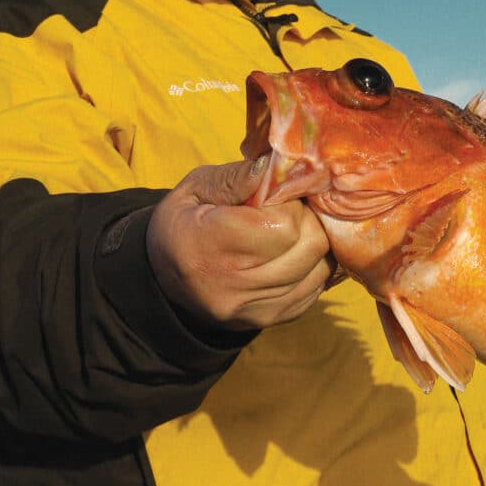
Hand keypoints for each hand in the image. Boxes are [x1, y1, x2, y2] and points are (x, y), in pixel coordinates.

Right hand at [146, 158, 334, 330]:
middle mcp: (231, 289)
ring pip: (319, 266)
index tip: (273, 195)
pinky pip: (317, 287)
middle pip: (309, 245)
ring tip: (290, 229)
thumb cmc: (184, 222)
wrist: (165, 279)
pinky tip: (290, 252)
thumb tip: (279, 165)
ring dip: (314, 240)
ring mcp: (254, 311)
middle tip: (287, 209)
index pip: (282, 226)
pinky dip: (313, 265)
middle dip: (306, 218)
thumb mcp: (196, 188)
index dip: (287, 202)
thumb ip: (238, 177)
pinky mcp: (272, 319)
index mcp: (206, 248)